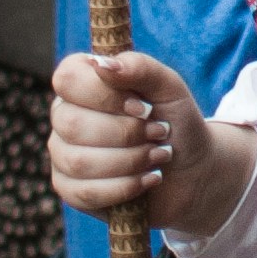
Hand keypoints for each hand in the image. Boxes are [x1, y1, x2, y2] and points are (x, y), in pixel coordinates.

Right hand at [50, 49, 256, 236]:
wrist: (193, 170)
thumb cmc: (177, 122)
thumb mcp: (169, 87)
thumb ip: (140, 67)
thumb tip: (101, 65)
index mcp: (82, 82)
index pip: (67, 79)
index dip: (105, 96)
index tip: (143, 108)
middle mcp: (65, 115)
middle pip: (71, 124)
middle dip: (126, 133)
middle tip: (160, 134)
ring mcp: (63, 154)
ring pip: (78, 161)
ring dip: (130, 161)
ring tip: (158, 156)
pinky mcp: (70, 189)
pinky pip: (84, 192)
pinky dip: (125, 187)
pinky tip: (148, 179)